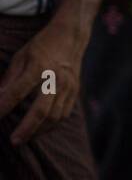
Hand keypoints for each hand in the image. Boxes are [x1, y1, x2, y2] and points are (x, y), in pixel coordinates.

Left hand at [0, 18, 85, 144]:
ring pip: (55, 116)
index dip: (3, 106)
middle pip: (41, 110)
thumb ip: (10, 78)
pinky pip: (64, 114)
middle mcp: (56, 79)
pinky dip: (51, 125)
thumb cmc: (42, 46)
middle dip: (27, 128)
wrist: (71, 38)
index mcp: (38, 67)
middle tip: (13, 141)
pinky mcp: (75, 92)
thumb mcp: (21, 57)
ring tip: (24, 138)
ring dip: (39, 130)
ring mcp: (68, 87)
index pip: (17, 92)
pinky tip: (40, 130)